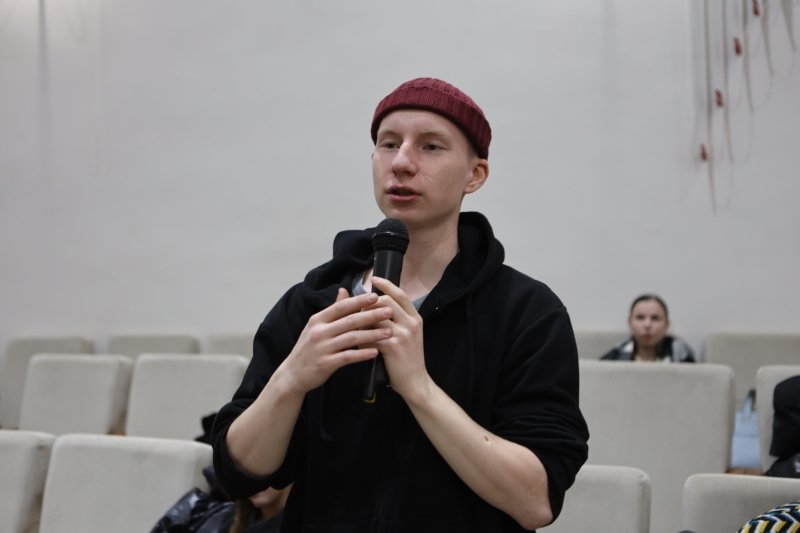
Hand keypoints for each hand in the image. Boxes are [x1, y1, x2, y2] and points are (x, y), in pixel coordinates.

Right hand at [279, 288, 393, 393]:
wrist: (293, 375)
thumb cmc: (309, 349)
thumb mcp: (316, 327)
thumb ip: (332, 310)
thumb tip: (344, 290)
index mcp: (318, 320)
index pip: (341, 306)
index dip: (358, 300)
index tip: (375, 296)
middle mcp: (319, 332)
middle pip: (349, 321)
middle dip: (371, 315)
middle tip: (389, 311)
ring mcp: (321, 348)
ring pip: (351, 338)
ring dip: (372, 334)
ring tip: (388, 332)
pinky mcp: (325, 364)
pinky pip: (347, 357)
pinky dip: (362, 354)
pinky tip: (375, 352)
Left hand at [362, 277, 429, 401]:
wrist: (415, 382)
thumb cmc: (407, 359)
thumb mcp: (408, 335)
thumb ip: (396, 319)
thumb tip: (377, 303)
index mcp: (415, 318)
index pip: (400, 294)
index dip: (386, 284)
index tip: (374, 279)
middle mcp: (411, 323)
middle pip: (386, 302)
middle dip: (369, 304)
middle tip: (359, 310)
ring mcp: (403, 334)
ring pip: (375, 318)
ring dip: (363, 322)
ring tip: (357, 329)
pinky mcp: (393, 346)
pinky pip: (370, 336)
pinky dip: (362, 340)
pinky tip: (359, 345)